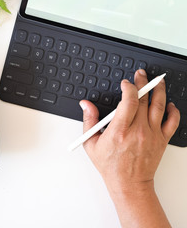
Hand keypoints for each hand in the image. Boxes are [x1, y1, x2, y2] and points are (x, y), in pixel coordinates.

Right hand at [80, 69, 179, 192]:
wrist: (129, 183)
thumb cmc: (110, 165)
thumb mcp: (91, 144)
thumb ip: (89, 121)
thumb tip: (85, 104)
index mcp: (119, 131)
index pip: (129, 101)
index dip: (128, 88)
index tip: (125, 84)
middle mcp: (138, 131)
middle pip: (144, 99)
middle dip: (142, 83)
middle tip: (140, 75)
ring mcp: (152, 135)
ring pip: (160, 106)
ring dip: (159, 90)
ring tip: (157, 81)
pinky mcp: (162, 140)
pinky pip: (172, 121)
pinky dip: (173, 110)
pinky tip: (169, 103)